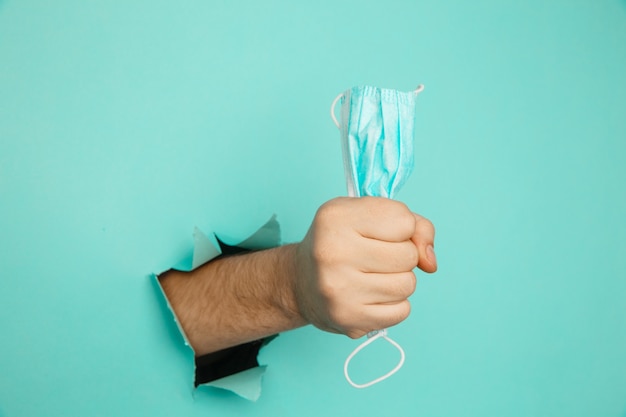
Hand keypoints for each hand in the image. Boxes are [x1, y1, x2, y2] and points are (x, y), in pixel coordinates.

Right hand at [294, 197, 436, 338]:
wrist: (300, 282)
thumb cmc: (341, 242)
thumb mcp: (368, 215)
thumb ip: (413, 225)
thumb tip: (430, 262)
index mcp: (336, 218)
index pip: (404, 220)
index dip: (401, 227)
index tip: (379, 232)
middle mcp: (333, 252)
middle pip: (409, 255)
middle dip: (402, 255)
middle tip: (375, 257)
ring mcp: (339, 289)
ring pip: (408, 285)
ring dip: (399, 280)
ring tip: (373, 276)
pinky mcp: (348, 318)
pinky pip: (401, 312)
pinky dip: (394, 304)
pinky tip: (372, 296)